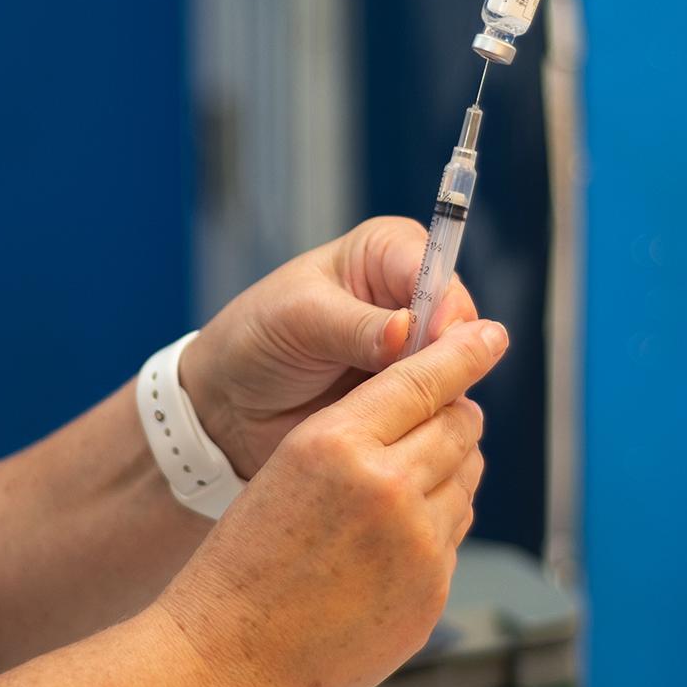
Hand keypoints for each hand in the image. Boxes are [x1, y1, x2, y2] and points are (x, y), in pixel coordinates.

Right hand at [156, 320, 506, 686]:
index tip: (489, 333)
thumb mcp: (286, 469)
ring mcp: (418, 545)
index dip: (461, 351)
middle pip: (459, 425)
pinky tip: (393, 541)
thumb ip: (358, 435)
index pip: (422, 378)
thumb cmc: (245, 560)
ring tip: (405, 484)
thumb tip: (435, 413)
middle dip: (454, 413)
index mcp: (336, 443)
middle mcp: (387, 487)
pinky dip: (437, 524)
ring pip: (466, 478)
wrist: (231, 659)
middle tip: (444, 410)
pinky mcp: (433, 592)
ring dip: (449, 468)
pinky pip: (454, 533)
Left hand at [179, 216, 478, 478]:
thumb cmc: (254, 341)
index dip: (445, 304)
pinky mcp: (410, 397)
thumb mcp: (299, 320)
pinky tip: (407, 433)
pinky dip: (428, 420)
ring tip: (409, 414)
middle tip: (428, 384)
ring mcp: (413, 352)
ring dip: (438, 392)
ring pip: (456, 370)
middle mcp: (408, 297)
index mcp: (384, 252)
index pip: (437, 269)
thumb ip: (356, 326)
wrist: (227, 404)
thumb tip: (409, 330)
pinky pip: (439, 408)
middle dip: (446, 354)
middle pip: (459, 322)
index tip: (438, 336)